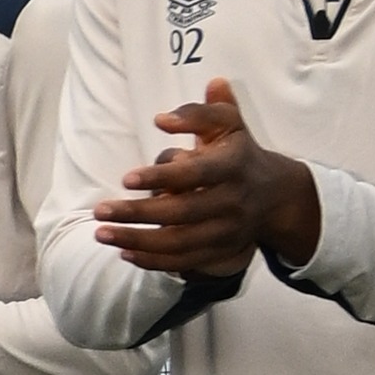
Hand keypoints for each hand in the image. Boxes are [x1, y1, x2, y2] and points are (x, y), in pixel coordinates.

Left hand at [99, 78, 322, 277]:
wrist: (275, 195)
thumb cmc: (237, 152)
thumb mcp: (227, 123)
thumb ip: (198, 113)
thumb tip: (162, 120)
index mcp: (233, 167)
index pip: (196, 174)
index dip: (162, 177)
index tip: (126, 179)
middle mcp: (232, 202)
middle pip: (182, 212)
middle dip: (137, 214)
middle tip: (99, 210)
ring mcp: (227, 231)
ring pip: (179, 243)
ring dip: (137, 241)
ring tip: (102, 234)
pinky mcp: (221, 252)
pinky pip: (184, 261)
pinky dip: (153, 261)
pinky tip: (125, 252)